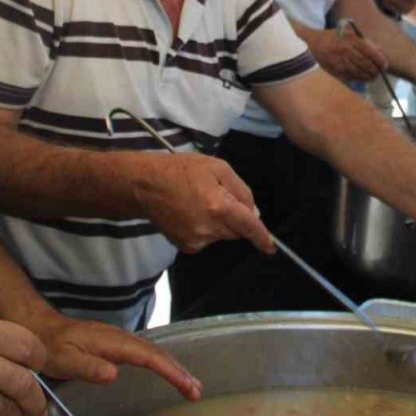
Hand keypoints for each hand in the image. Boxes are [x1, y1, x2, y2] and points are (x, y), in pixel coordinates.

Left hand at [32, 313, 202, 401]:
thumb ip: (88, 368)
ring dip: (174, 368)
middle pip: (157, 353)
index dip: (170, 370)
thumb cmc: (51, 347)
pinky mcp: (117, 346)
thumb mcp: (65, 360)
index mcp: (112, 342)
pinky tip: (168, 373)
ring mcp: (120, 341)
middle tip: (196, 391)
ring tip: (191, 386)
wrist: (40, 329)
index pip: (149, 356)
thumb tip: (115, 374)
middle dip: (179, 371)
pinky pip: (146, 354)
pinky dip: (162, 364)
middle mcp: (121, 339)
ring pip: (154, 352)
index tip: (186, 385)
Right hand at [134, 153, 274, 254]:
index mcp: (219, 206)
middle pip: (236, 230)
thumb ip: (241, 190)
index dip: (262, 237)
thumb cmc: (181, 170)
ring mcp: (197, 239)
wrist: (144, 185)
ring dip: (219, 222)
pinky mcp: (186, 246)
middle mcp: (209, 227)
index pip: (249, 226)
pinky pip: (207, 239)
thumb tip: (254, 213)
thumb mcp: (217, 167)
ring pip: (222, 235)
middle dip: (234, 218)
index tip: (271, 247)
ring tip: (199, 202)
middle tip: (216, 197)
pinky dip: (206, 228)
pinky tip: (190, 214)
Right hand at [308, 27, 387, 82]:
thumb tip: (380, 51)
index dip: (380, 61)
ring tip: (372, 77)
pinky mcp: (334, 71)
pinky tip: (361, 79)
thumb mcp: (348, 33)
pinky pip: (350, 78)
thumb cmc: (332, 38)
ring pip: (360, 73)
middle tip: (379, 73)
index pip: (371, 52)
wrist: (309, 44)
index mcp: (350, 39)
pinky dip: (358, 80)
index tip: (385, 65)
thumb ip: (365, 41)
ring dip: (369, 77)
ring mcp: (339, 62)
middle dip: (376, 71)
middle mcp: (345, 50)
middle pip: (367, 64)